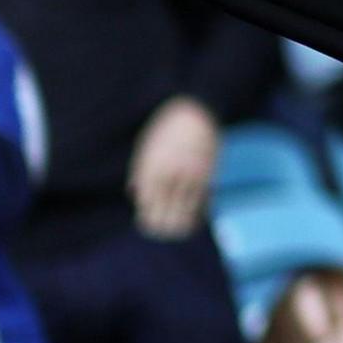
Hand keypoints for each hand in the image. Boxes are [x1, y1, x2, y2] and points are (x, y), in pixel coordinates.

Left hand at [128, 96, 222, 239]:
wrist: (194, 112)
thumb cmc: (165, 129)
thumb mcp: (144, 149)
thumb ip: (140, 174)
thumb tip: (135, 195)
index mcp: (150, 172)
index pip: (146, 210)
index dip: (148, 223)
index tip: (150, 225)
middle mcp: (169, 178)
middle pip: (164, 218)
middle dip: (163, 228)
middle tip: (165, 231)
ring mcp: (189, 178)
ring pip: (184, 215)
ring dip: (181, 226)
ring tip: (180, 230)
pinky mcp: (207, 176)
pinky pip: (201, 205)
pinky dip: (197, 216)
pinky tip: (195, 220)